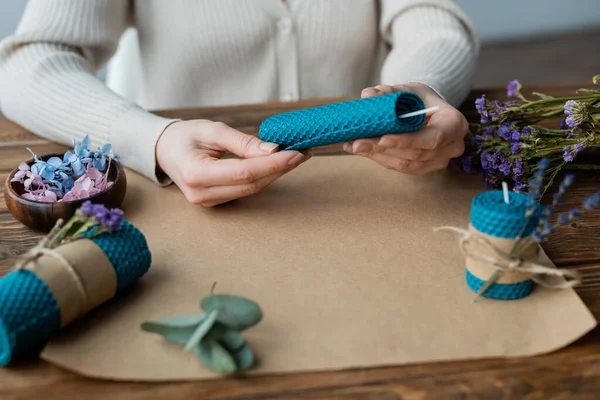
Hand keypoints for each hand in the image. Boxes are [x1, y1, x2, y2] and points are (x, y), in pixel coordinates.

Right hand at [156, 120, 308, 205]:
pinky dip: (263, 177)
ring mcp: (208, 202)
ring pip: (251, 189)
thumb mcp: (211, 130)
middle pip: (251, 184)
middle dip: (280, 169)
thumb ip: (242, 141)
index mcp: (196, 174)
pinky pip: (245, 190)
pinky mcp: (215, 202)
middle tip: (302, 152)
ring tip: (295, 156)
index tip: (296, 152)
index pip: (245, 172)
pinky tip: (277, 165)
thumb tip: (273, 149)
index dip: (273, 164)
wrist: (164, 150)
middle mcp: (201, 194)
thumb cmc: (185, 136)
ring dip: (275, 174)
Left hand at [343, 83, 467, 174]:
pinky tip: (361, 150)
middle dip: (383, 149)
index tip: (382, 139)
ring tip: (353, 145)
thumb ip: (390, 92)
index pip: (433, 138)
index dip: (407, 141)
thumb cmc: (420, 99)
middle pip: (415, 153)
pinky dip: (379, 158)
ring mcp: (438, 161)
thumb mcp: (409, 90)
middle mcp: (451, 147)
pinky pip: (399, 167)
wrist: (426, 111)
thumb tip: (368, 96)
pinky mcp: (423, 168)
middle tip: (356, 142)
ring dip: (376, 155)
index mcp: (454, 124)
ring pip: (404, 163)